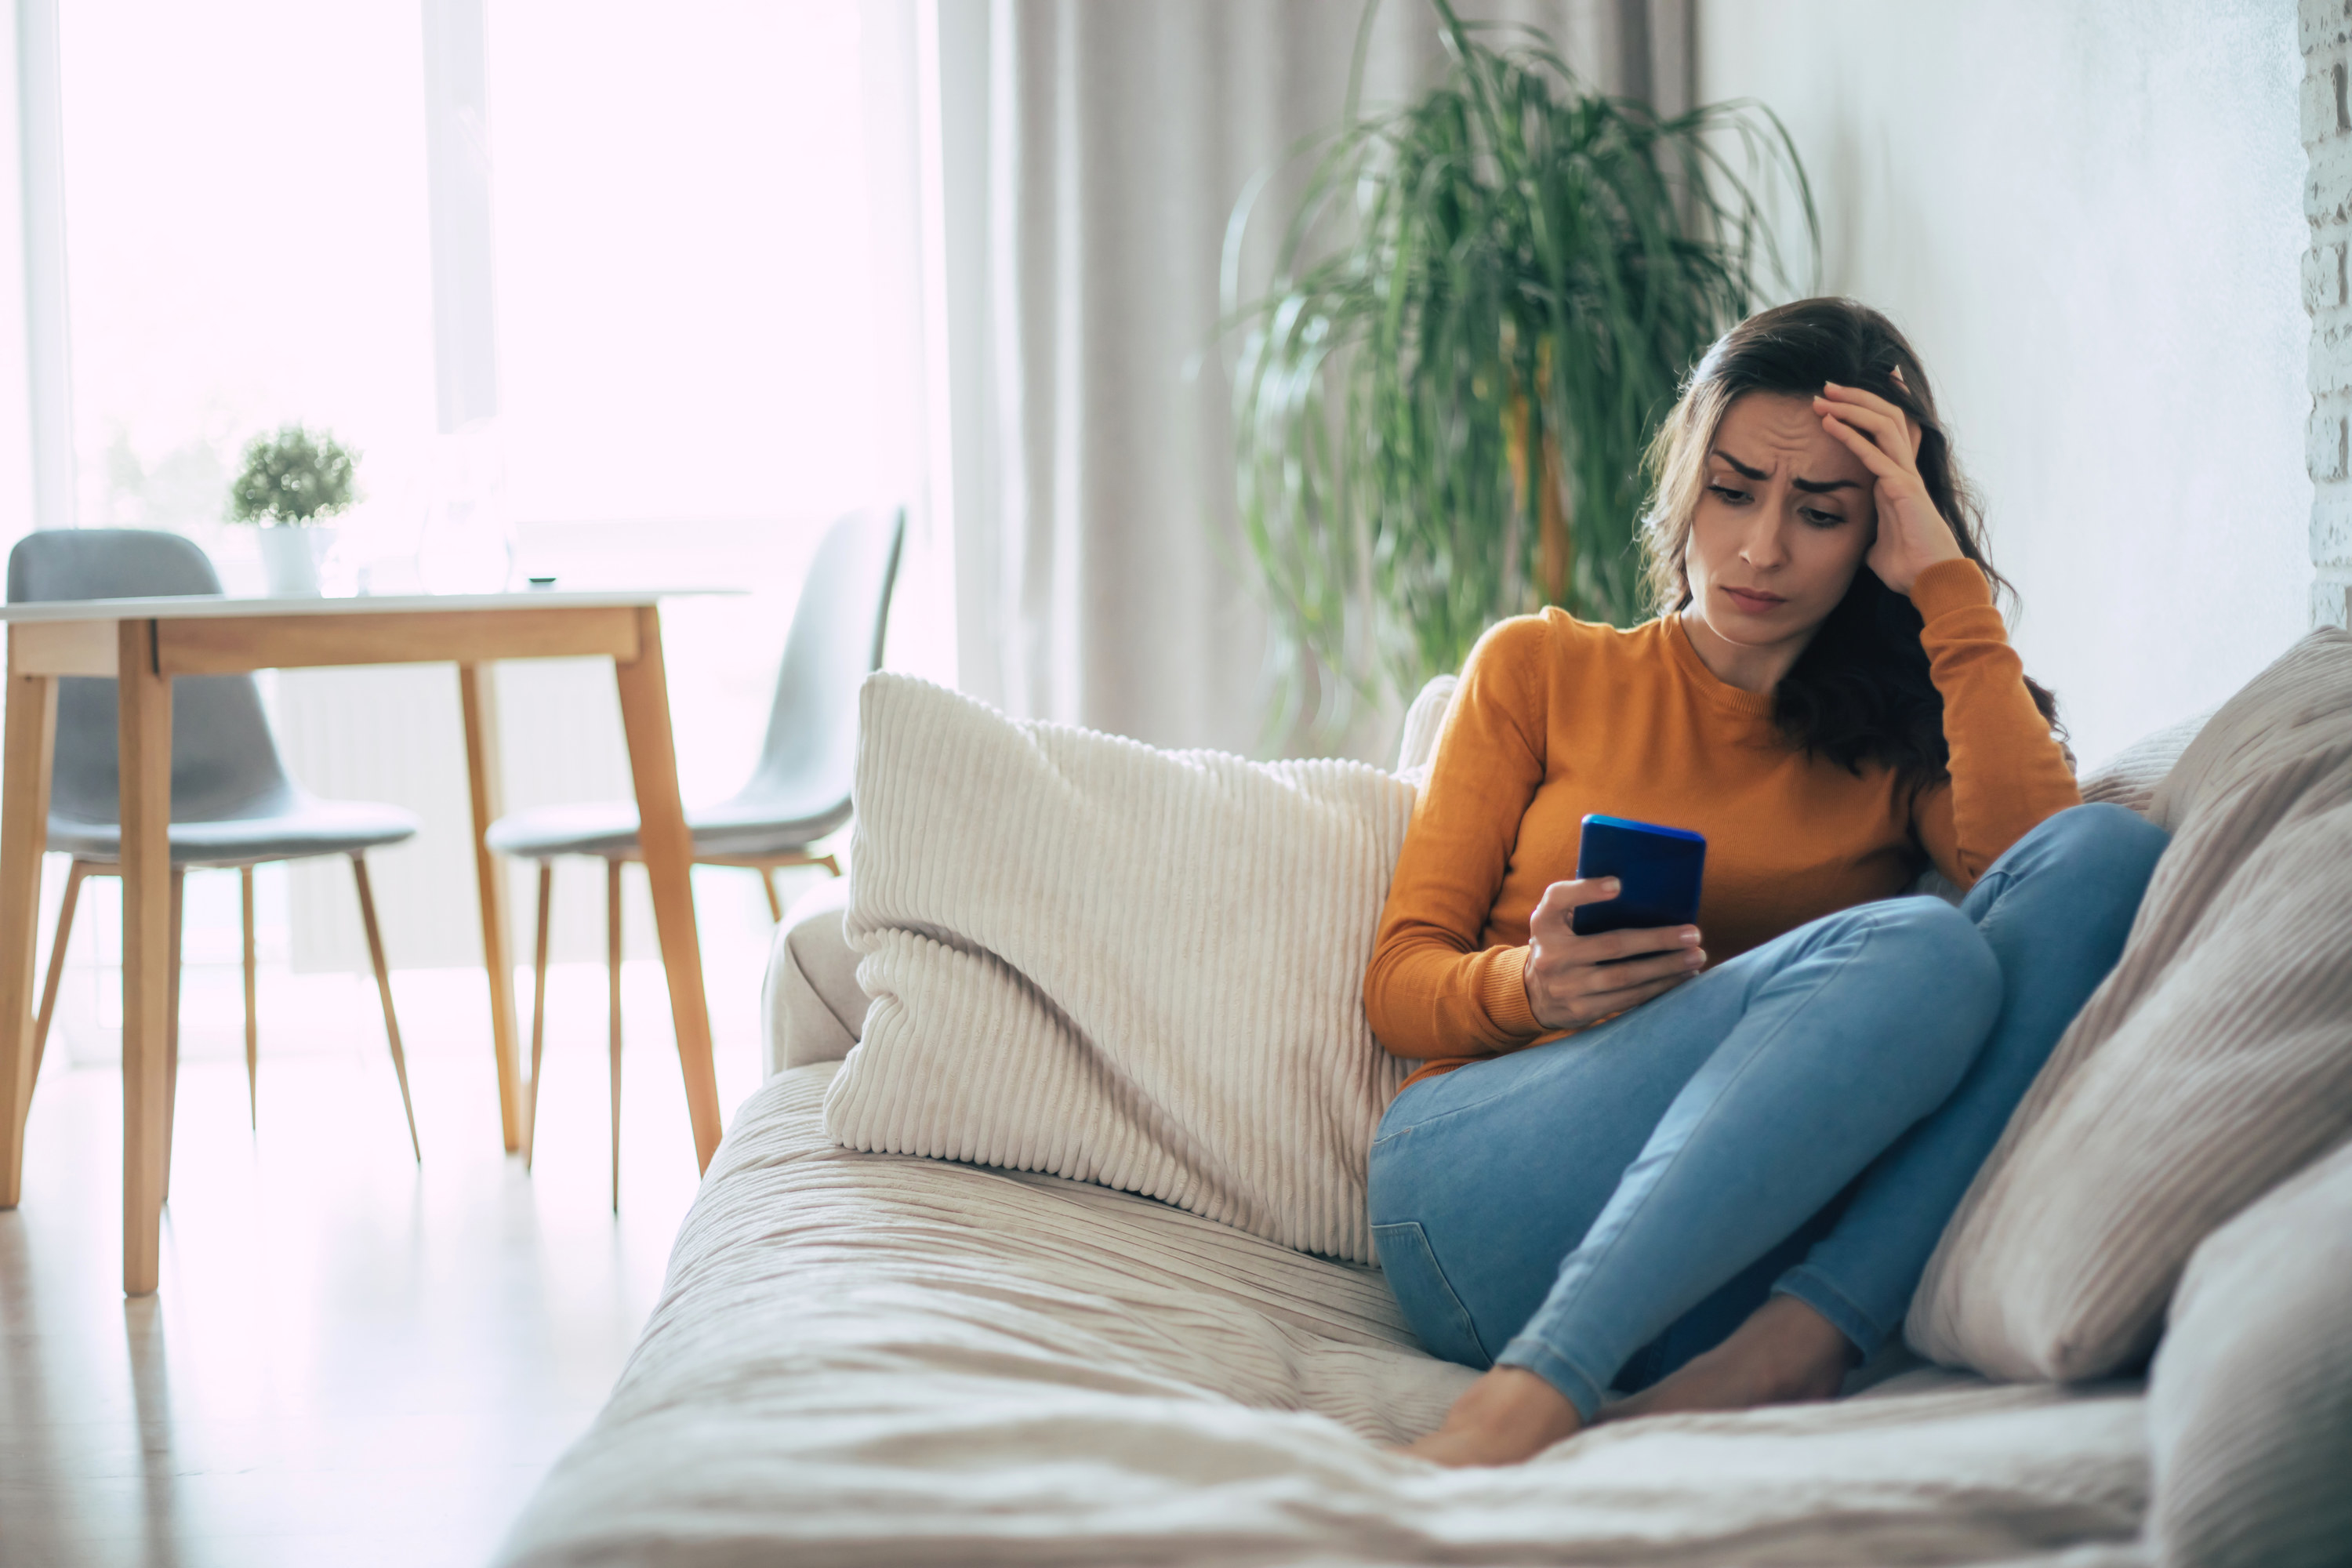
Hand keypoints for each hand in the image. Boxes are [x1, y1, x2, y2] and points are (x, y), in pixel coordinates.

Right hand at [1522, 878, 1705, 1030]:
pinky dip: (1657, 989)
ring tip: (1695, 958)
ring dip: (1666, 968)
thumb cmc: (1557, 944)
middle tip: (1693, 934)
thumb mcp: (1555, 919)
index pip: (1559, 899)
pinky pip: (1627, 1000)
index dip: (1587, 891)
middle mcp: (1551, 955)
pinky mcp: (1582, 1010)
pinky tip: (1680, 980)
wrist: (1532, 994)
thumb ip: (1580, 902)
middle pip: (1613, 945)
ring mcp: (1566, 986)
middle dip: (1658, 940)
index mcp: (1545, 923)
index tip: (1619, 885)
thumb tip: (1633, 889)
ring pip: (1625, 977)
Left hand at [1813, 374, 1962, 597]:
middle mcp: (1904, 470)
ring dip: (1852, 408)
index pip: (1890, 431)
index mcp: (1897, 478)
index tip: (1851, 390)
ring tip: (1824, 397)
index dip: (1874, 406)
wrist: (1931, 583)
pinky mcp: (1904, 488)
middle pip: (1886, 417)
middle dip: (1856, 398)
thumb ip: (1867, 534)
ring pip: (1883, 425)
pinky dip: (1851, 436)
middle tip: (1826, 386)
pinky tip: (1831, 424)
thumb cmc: (1907, 566)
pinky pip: (1875, 454)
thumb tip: (1857, 543)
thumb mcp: (1876, 546)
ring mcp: (1906, 476)